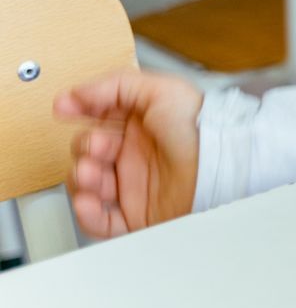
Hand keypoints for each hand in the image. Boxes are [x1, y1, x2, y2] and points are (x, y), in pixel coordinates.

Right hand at [56, 70, 203, 235]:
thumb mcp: (160, 90)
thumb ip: (115, 86)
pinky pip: (100, 221)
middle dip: (84, 148)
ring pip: (89, 186)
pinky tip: (89, 200)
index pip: (98, 119)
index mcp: (140, 125)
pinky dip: (87, 214)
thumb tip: (77, 93)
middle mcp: (135, 154)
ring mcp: (134, 185)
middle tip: (99, 147)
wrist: (218, 165)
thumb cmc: (200, 126)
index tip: (65, 108)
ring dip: (82, 179)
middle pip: (88, 152)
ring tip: (93, 174)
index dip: (80, 112)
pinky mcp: (136, 214)